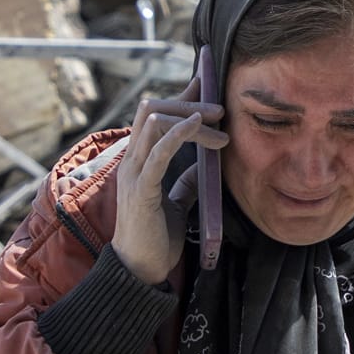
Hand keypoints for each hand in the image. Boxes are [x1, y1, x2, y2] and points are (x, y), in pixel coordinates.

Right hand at [110, 83, 225, 284]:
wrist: (140, 271)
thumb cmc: (154, 239)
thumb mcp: (175, 203)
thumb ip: (185, 184)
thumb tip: (204, 169)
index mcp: (140, 162)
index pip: (155, 116)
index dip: (179, 97)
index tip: (204, 82)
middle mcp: (133, 161)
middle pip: (153, 111)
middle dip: (188, 103)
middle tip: (220, 109)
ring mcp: (134, 173)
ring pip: (153, 122)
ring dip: (187, 115)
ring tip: (216, 119)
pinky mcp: (142, 189)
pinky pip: (157, 152)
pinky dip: (177, 133)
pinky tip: (196, 125)